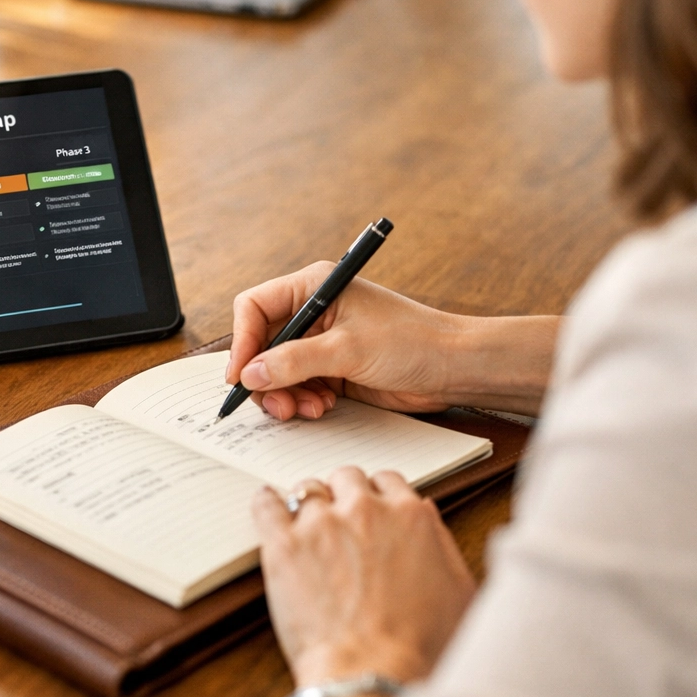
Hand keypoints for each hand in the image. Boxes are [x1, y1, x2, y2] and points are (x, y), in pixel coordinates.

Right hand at [227, 263, 558, 418]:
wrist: (454, 367)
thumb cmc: (412, 342)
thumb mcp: (347, 350)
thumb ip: (295, 361)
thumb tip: (250, 374)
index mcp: (314, 287)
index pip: (255, 308)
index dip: (243, 342)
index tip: (242, 376)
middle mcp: (314, 311)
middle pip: (262, 344)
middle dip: (265, 376)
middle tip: (278, 404)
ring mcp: (322, 341)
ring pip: (278, 370)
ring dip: (285, 393)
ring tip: (308, 409)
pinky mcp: (333, 368)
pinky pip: (299, 385)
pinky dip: (303, 400)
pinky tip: (322, 408)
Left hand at [254, 467, 474, 689]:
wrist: (374, 675)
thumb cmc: (422, 647)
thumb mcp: (459, 591)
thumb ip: (441, 543)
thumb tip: (424, 515)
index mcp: (411, 516)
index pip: (388, 481)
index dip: (377, 496)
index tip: (369, 509)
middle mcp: (365, 509)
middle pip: (346, 478)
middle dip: (343, 495)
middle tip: (338, 522)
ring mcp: (321, 524)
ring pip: (307, 489)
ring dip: (308, 504)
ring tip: (305, 525)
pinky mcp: (284, 545)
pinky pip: (266, 504)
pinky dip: (266, 502)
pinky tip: (267, 506)